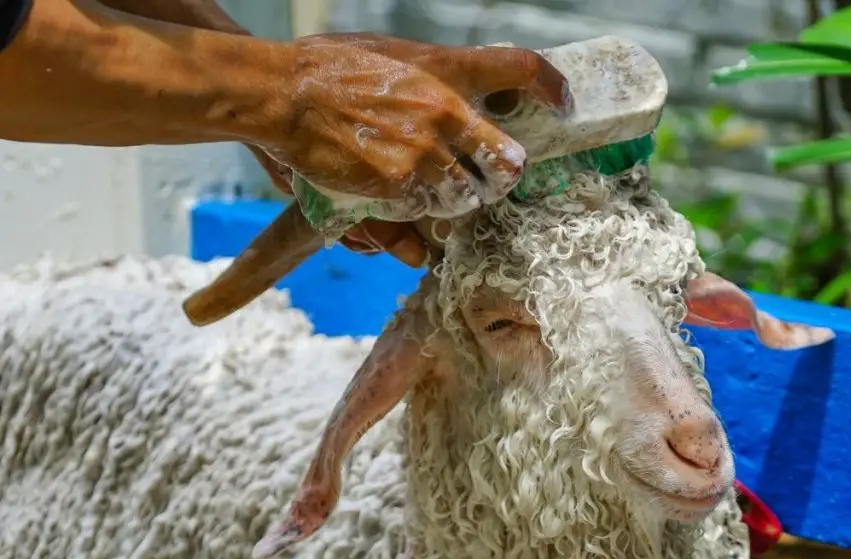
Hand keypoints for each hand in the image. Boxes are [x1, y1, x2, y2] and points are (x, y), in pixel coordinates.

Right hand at [255, 33, 572, 215]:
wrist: (286, 95)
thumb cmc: (334, 68)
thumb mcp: (396, 56)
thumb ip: (434, 78)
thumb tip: (461, 102)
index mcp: (449, 70)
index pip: (521, 69)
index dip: (551, 87)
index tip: (562, 103)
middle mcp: (447, 112)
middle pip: (509, 161)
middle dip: (502, 175)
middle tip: (489, 176)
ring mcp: (426, 153)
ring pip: (469, 197)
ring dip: (458, 198)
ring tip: (434, 186)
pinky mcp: (401, 186)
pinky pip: (428, 211)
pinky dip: (419, 210)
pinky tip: (400, 192)